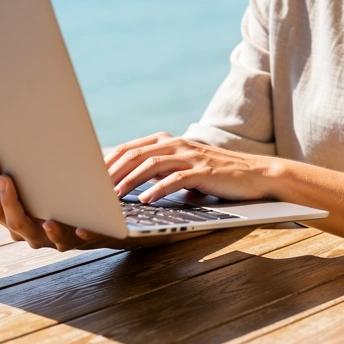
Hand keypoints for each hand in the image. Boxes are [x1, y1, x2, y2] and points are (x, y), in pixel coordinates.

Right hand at [0, 155, 147, 249]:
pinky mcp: (90, 239)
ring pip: (37, 233)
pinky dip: (73, 231)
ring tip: (15, 187)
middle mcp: (36, 237)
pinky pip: (81, 238)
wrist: (111, 228)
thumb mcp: (29, 201)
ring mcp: (62, 241)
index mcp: (20, 225)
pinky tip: (65, 221)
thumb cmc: (64, 208)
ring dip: (24, 211)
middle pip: (11, 220)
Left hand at [104, 132, 275, 202]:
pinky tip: (146, 201)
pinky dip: (158, 189)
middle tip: (92, 189)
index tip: (88, 176)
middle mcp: (177, 144)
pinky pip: (175, 179)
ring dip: (129, 181)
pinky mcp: (204, 170)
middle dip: (111, 171)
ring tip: (112, 197)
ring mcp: (191, 156)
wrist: (255, 175)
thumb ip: (160, 172)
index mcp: (169, 142)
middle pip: (136, 154)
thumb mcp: (184, 169)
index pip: (130, 147)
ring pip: (151, 165)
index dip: (107, 161)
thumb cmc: (216, 175)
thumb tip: (130, 185)